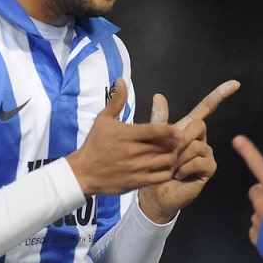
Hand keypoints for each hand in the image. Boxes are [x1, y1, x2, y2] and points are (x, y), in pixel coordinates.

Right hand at [67, 79, 182, 195]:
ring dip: (172, 157)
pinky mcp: (137, 182)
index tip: (178, 131)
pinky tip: (165, 167)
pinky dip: (167, 172)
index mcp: (126, 135)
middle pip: (163, 146)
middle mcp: (133, 152)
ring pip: (165, 162)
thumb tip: (122, 80)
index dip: (169, 130)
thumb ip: (116, 101)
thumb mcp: (103, 119)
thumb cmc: (95, 144)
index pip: (154, 130)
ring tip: (172, 153)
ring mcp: (136, 168)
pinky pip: (161, 177)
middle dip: (173, 144)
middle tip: (177, 142)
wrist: (83, 172)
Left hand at [138, 80, 240, 223]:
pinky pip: (200, 160)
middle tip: (169, 154)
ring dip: (180, 158)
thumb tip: (159, 95)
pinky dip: (186, 168)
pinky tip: (180, 175)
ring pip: (197, 145)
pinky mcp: (209, 169)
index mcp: (189, 129)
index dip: (220, 95)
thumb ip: (158, 119)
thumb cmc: (155, 165)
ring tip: (172, 168)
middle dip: (180, 139)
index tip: (235, 83)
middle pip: (199, 125)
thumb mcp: (153, 140)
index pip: (207, 108)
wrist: (156, 192)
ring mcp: (207, 154)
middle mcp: (201, 139)